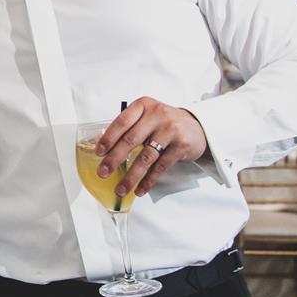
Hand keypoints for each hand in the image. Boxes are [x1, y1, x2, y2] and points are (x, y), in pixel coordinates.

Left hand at [94, 97, 209, 198]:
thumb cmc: (164, 123)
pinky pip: (160, 167)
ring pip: (145, 157)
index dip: (108, 138)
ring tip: (121, 189)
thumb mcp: (146, 117)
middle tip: (103, 173)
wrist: (196, 127)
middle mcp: (157, 115)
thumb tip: (102, 147)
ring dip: (131, 176)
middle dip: (114, 159)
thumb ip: (128, 128)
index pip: (122, 122)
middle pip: (131, 140)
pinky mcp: (181, 146)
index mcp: (144, 106)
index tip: (99, 153)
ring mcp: (170, 130)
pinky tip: (140, 190)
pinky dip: (148, 181)